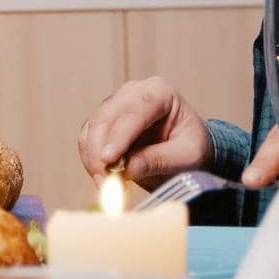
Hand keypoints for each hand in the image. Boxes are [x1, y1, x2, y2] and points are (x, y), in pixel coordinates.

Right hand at [77, 76, 210, 189]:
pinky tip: (103, 178)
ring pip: (92, 129)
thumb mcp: (187, 157)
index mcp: (160, 92)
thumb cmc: (191, 148)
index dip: (119, 136)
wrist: (186, 152)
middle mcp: (134, 92)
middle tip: (106, 183)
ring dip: (93, 159)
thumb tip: (128, 168)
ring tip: (108, 186)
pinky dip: (90, 160)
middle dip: (100, 152)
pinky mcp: (104, 122)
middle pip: (106, 118)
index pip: (135, 110)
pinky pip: (87, 140)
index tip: (108, 160)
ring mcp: (116, 105)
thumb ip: (159, 159)